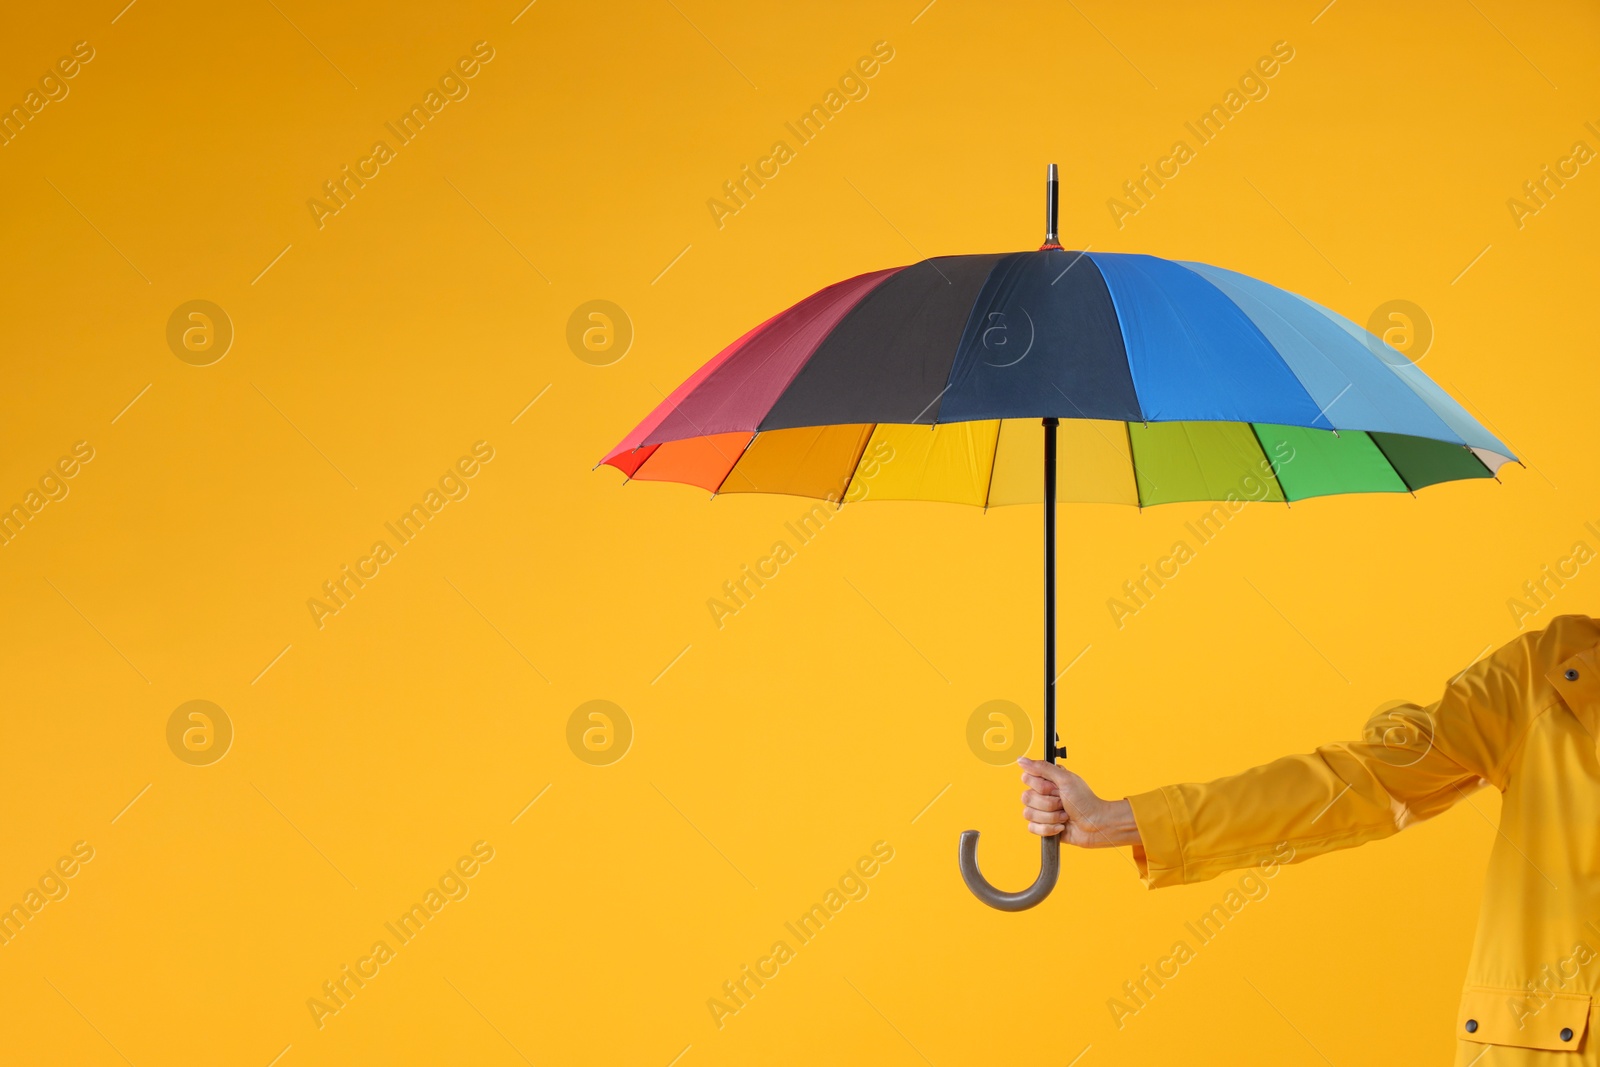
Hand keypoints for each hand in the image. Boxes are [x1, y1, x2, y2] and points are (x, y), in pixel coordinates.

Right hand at [1017, 758, 1141, 848]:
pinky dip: (1049, 828)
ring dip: (1050, 817)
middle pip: (1026, 797)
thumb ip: (1042, 768)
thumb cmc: (1085, 801)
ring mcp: (1043, 811)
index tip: (1056, 788)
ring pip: (1029, 814)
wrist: (1096, 825)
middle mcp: (1043, 794)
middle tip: (1063, 803)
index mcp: (1047, 780)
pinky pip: (1032, 828)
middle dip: (1048, 803)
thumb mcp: (1065, 779)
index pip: (1027, 779)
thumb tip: (1021, 760)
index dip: (1041, 786)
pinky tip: (1061, 826)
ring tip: (1064, 815)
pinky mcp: (1044, 827)